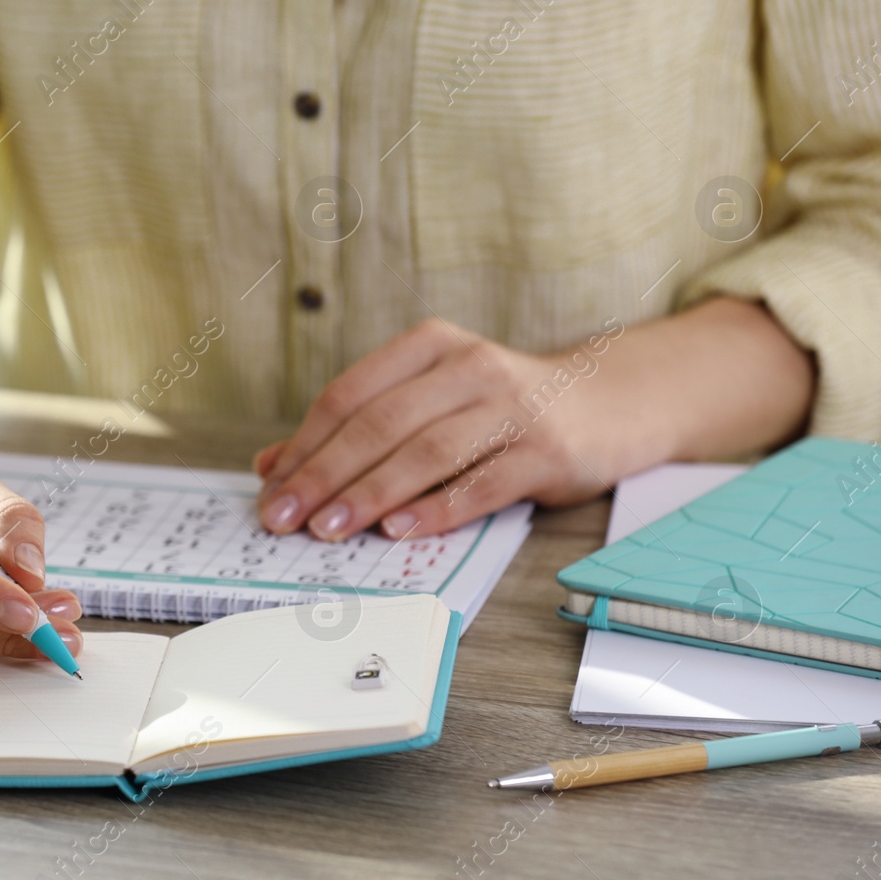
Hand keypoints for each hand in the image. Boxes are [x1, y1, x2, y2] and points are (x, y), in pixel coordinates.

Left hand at [254, 299, 814, 540]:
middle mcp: (469, 368)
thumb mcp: (430, 399)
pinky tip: (399, 531)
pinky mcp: (547, 451)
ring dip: (370, 495)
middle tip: (284, 517)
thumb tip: (274, 466)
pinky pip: (482, 483)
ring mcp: (512, 408)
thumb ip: (358, 426)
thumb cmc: (502, 406)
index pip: (349, 395)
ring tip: (329, 529)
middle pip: (380, 425)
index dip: (305, 443)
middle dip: (324, 475)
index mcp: (430, 348)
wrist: (610, 400)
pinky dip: (437, 509)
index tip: (270, 487)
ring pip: (426, 453)